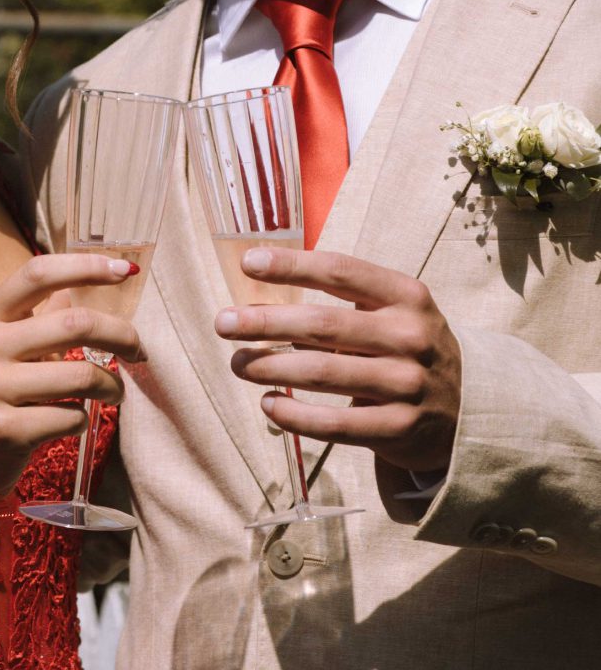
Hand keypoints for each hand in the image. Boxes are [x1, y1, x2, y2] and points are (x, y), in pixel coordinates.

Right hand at [0, 253, 144, 491]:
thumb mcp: (8, 344)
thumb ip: (43, 313)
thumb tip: (88, 276)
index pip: (38, 274)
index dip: (85, 266)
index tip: (124, 270)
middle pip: (74, 324)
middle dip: (122, 336)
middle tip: (138, 350)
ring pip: (82, 375)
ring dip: (112, 386)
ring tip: (114, 392)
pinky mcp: (6, 428)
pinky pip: (72, 417)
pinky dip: (84, 419)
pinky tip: (73, 420)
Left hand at [214, 248, 460, 472]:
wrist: (469, 411)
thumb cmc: (408, 352)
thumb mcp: (394, 315)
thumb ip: (341, 306)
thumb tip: (259, 303)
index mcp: (406, 297)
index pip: (340, 272)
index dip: (292, 266)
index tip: (249, 264)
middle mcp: (410, 336)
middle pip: (323, 325)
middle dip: (265, 323)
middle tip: (223, 323)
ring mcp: (407, 385)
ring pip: (322, 374)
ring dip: (270, 368)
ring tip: (238, 363)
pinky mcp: (399, 428)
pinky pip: (334, 424)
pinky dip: (294, 415)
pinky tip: (268, 405)